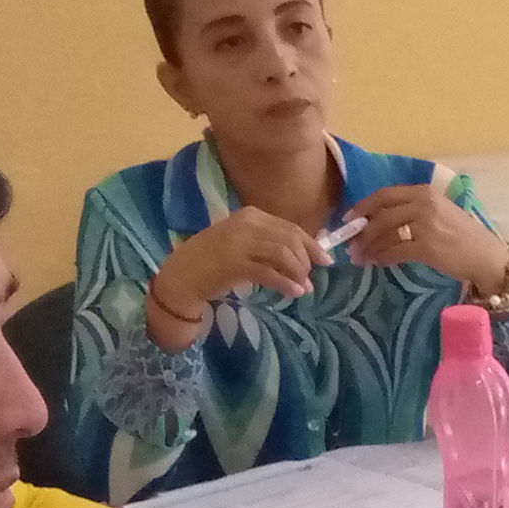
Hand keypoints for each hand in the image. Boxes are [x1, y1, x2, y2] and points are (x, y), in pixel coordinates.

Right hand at [160, 207, 320, 314]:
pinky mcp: (235, 264)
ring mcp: (239, 243)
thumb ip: (268, 243)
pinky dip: (286, 283)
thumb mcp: (242, 242)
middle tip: (311, 276)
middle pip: (290, 239)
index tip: (326, 259)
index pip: (290, 227)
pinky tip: (294, 292)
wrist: (182, 274)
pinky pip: (270, 273)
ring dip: (298, 272)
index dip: (312, 244)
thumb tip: (303, 255)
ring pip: (283, 254)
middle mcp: (246, 224)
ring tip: (304, 286)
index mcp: (250, 215)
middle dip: (307, 259)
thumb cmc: (213, 259)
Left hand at [344, 182, 508, 292]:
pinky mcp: (427, 247)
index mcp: (426, 193)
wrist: (488, 257)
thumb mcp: (441, 213)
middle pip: (381, 215)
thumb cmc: (465, 237)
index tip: (350, 218)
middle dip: (362, 231)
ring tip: (359, 257)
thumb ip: (414, 211)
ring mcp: (426, 225)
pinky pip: (395, 251)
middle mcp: (425, 205)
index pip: (386, 194)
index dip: (363, 206)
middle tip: (351, 244)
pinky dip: (382, 258)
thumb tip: (379, 220)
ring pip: (385, 234)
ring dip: (369, 247)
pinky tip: (376, 263)